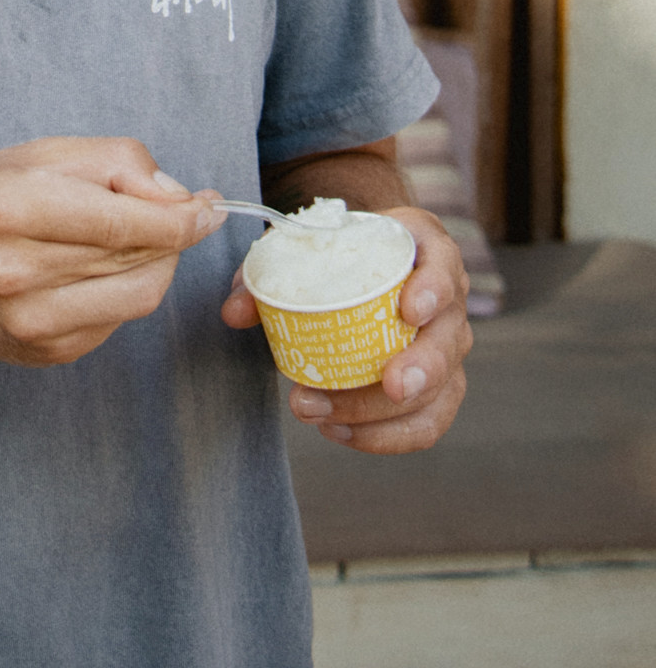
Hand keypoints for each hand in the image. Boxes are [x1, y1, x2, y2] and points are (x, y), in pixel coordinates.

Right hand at [0, 137, 224, 368]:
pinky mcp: (47, 352)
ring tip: (144, 237)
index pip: (120, 221)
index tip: (208, 206)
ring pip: (138, 294)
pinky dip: (127, 288)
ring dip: (158, 262)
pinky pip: (119, 318)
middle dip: (173, 232)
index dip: (178, 217)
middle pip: (134, 256)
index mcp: (8, 209)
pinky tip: (102, 269)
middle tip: (187, 212)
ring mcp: (30, 322)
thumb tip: (177, 197)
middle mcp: (14, 272)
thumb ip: (113, 161)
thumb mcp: (38, 155)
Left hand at [219, 206, 471, 452]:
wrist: (365, 259)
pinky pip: (426, 423)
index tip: (407, 310)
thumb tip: (233, 312)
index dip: (432, 290)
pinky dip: (385, 437)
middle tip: (386, 385)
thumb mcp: (305, 245)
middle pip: (447, 341)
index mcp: (425, 249)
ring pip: (438, 392)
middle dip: (420, 369)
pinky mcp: (439, 386)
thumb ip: (267, 273)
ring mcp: (447, 347)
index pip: (443, 267)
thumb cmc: (337, 250)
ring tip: (324, 416)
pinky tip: (339, 431)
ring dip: (383, 413)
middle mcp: (448, 300)